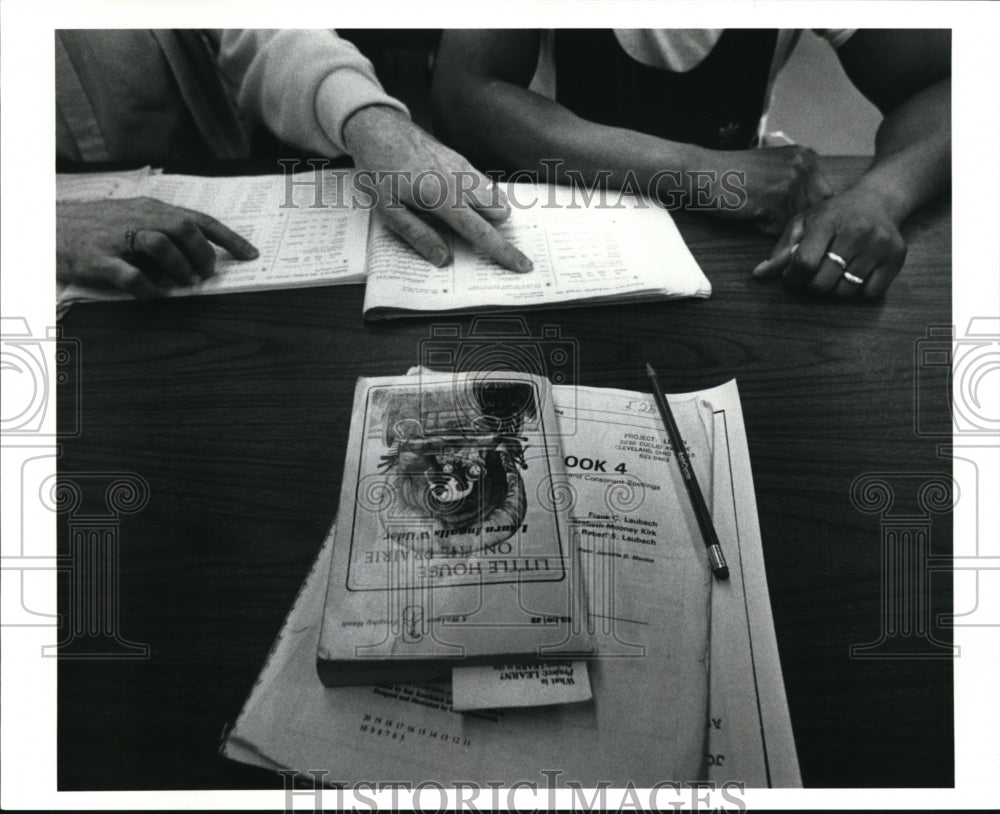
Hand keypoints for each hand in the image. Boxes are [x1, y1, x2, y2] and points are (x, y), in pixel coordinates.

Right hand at [57, 198, 257, 298]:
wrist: (51, 226)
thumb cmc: (102, 228)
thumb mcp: (138, 221)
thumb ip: (168, 233)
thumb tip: (203, 257)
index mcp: (153, 210)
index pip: (200, 219)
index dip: (228, 238)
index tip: (251, 255)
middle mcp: (139, 218)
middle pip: (184, 228)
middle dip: (203, 255)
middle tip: (206, 276)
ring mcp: (118, 237)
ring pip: (160, 245)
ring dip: (180, 268)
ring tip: (184, 284)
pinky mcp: (99, 258)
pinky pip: (130, 273)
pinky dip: (148, 288)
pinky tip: (153, 295)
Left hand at [342, 105, 532, 272]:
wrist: (378, 126)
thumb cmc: (378, 169)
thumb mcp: (388, 210)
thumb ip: (418, 235)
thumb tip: (444, 259)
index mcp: (443, 198)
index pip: (482, 232)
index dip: (504, 252)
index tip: (523, 265)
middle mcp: (460, 181)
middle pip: (500, 212)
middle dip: (494, 227)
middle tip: (466, 233)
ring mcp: (463, 167)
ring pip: (494, 195)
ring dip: (487, 210)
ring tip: (456, 214)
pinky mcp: (461, 159)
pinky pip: (483, 183)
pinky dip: (478, 196)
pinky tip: (451, 196)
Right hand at [707, 145, 833, 234]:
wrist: (702, 171)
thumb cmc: (731, 175)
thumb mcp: (772, 169)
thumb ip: (795, 183)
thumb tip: (813, 216)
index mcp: (805, 156)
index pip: (823, 196)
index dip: (805, 211)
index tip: (785, 216)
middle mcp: (803, 165)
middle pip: (816, 210)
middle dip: (796, 221)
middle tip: (772, 220)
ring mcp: (791, 181)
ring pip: (799, 221)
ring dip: (780, 226)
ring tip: (760, 216)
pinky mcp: (776, 198)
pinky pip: (781, 228)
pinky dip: (766, 229)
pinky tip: (752, 216)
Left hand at [752, 186, 906, 298]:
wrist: (877, 200)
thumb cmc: (832, 215)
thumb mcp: (803, 223)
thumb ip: (781, 250)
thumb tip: (758, 275)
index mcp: (828, 221)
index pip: (804, 263)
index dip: (792, 278)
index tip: (792, 278)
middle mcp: (856, 231)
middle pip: (823, 283)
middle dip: (812, 285)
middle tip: (816, 274)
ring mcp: (879, 244)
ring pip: (846, 292)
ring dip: (835, 289)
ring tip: (837, 271)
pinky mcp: (896, 257)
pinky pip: (870, 293)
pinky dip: (860, 291)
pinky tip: (856, 272)